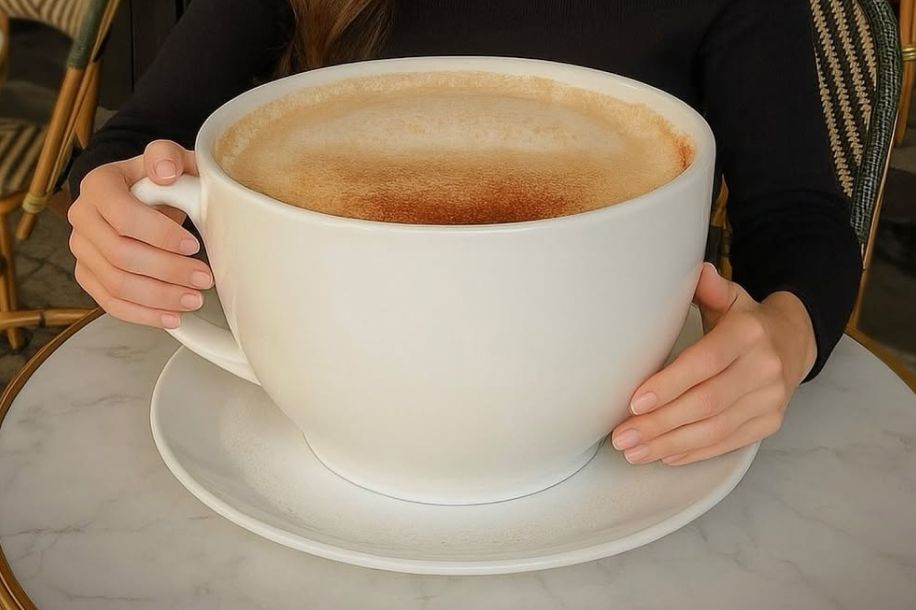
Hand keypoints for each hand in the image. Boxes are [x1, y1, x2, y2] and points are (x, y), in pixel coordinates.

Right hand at [68, 140, 212, 328]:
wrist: (143, 196)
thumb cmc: (162, 179)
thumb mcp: (170, 158)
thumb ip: (167, 156)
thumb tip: (164, 173)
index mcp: (99, 185)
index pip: (123, 215)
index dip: (160, 235)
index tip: (193, 245)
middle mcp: (83, 217)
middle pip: (121, 255)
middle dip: (168, 272)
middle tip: (205, 279)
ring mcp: (82, 249)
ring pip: (116, 284)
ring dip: (159, 297)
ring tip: (195, 299)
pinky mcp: (89, 275)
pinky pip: (111, 303)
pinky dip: (143, 314)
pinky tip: (173, 317)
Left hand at [610, 262, 816, 465]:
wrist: (793, 342)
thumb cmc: (745, 321)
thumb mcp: (729, 297)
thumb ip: (708, 288)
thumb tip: (694, 271)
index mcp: (748, 333)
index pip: (705, 363)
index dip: (670, 385)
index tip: (635, 403)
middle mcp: (764, 368)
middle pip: (705, 403)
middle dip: (659, 424)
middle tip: (622, 436)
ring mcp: (770, 400)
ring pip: (714, 430)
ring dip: (669, 444)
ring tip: (634, 450)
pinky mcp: (769, 422)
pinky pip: (727, 442)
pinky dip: (692, 452)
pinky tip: (664, 455)